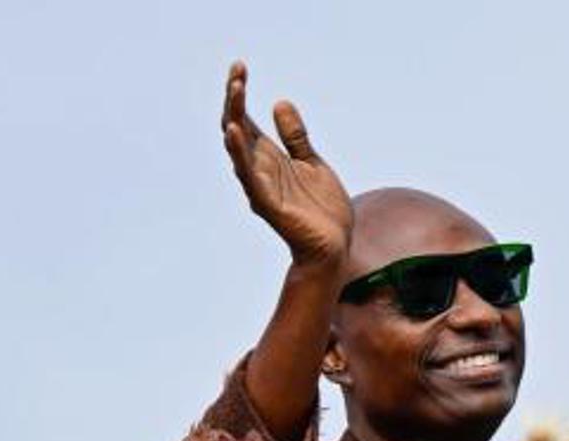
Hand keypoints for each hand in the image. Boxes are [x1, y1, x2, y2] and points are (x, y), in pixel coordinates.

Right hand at [221, 61, 352, 268]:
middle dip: (234, 100)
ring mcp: (262, 186)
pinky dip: (240, 154)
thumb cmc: (322, 209)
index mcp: (269, 159)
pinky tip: (235, 132)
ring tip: (235, 91)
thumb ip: (296, 137)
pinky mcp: (269, 204)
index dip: (239, 95)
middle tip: (238, 71)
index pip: (246, 121)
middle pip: (237, 129)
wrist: (334, 246)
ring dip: (235, 119)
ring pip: (239, 150)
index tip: (239, 67)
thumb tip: (279, 102)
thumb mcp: (313, 163)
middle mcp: (260, 170)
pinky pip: (250, 177)